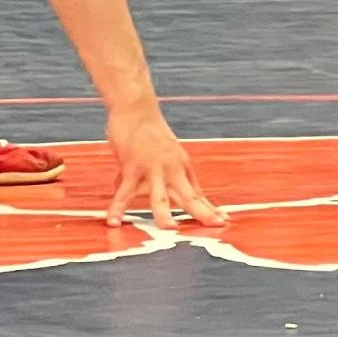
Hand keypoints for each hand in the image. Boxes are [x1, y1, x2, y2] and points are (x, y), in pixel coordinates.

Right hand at [106, 103, 227, 228]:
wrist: (134, 107)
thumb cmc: (148, 130)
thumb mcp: (164, 152)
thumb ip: (158, 176)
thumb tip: (149, 193)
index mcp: (181, 166)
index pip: (197, 193)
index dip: (210, 208)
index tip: (224, 221)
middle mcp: (171, 169)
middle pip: (188, 196)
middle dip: (201, 212)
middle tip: (215, 226)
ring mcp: (151, 169)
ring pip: (159, 196)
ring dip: (165, 213)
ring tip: (170, 229)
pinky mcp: (132, 166)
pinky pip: (124, 192)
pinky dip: (117, 207)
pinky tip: (113, 222)